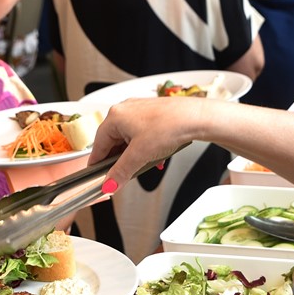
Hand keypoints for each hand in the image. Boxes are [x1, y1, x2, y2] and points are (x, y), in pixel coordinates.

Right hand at [89, 97, 208, 193]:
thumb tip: (109, 184)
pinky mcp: (152, 114)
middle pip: (114, 142)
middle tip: (124, 174)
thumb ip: (121, 172)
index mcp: (115, 116)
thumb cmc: (169, 126)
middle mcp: (125, 110)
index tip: (98, 176)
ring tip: (145, 165)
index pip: (98, 145)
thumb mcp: (139, 155)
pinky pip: (142, 134)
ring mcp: (139, 111)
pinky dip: (146, 148)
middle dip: (121, 160)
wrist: (195, 117)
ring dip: (135, 155)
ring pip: (129, 139)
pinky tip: (156, 157)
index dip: (98, 164)